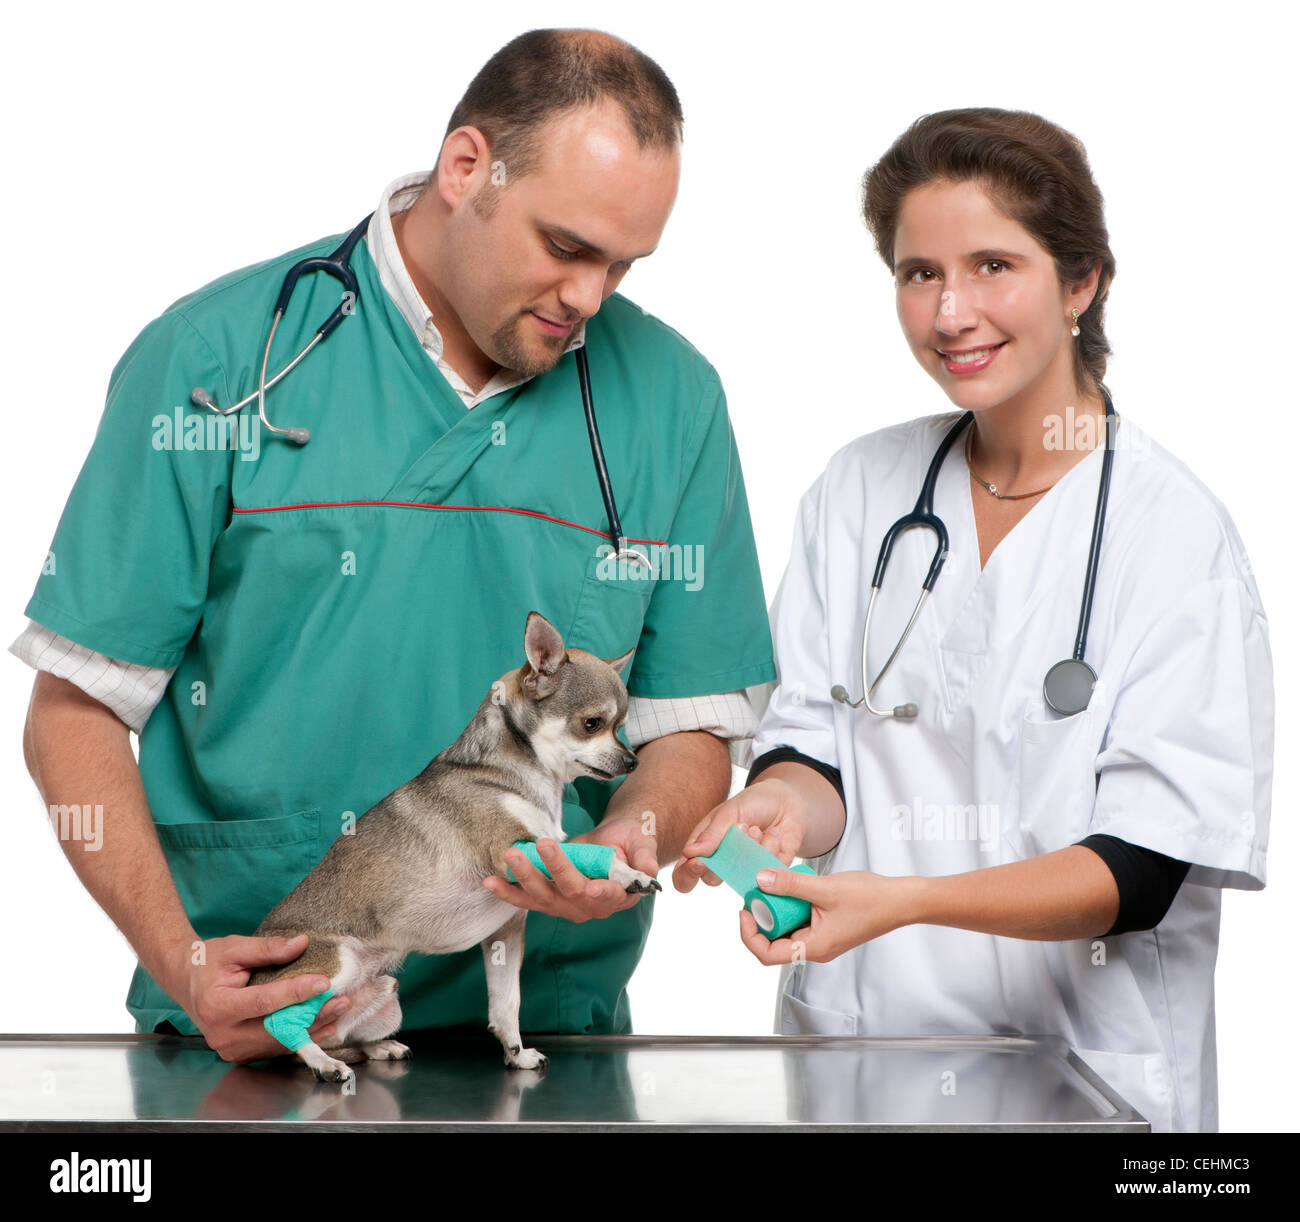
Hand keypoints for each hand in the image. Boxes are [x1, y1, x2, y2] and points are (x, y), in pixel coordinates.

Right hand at [175, 933, 351, 1062]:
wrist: (184, 981)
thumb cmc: (207, 962)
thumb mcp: (234, 947)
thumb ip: (268, 948)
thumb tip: (302, 944)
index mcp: (217, 1006)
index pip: (264, 1002)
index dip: (296, 993)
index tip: (323, 982)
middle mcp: (222, 1033)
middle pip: (276, 1027)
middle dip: (312, 1014)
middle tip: (341, 1000)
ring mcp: (230, 1048)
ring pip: (279, 1041)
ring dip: (312, 1027)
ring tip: (339, 1010)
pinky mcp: (240, 1053)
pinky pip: (274, 1047)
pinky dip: (300, 1036)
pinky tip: (323, 1026)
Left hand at [481, 817, 659, 922]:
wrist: (611, 843)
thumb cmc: (627, 842)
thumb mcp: (641, 842)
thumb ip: (645, 855)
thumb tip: (649, 870)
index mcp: (620, 896)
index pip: (609, 896)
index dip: (600, 893)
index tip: (591, 887)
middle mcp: (591, 907)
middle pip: (570, 893)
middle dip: (554, 871)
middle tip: (541, 847)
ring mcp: (567, 907)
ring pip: (544, 898)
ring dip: (524, 880)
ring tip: (510, 857)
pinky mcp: (548, 900)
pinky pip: (526, 899)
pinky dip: (508, 891)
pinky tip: (491, 881)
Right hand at [672, 778, 807, 893]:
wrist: (785, 800)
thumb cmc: (751, 803)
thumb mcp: (729, 812)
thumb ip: (711, 834)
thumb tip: (689, 854)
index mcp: (703, 849)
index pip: (684, 875)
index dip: (687, 875)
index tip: (699, 862)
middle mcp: (721, 864)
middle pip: (711, 879)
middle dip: (725, 855)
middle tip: (741, 828)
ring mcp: (744, 870)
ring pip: (740, 876)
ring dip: (750, 848)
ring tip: (757, 828)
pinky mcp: (768, 872)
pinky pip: (767, 871)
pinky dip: (771, 847)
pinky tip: (773, 833)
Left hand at [734, 868, 910, 964]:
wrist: (901, 901)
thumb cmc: (870, 899)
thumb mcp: (824, 887)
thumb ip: (790, 884)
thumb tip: (760, 880)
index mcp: (813, 947)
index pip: (768, 954)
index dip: (749, 935)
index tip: (744, 910)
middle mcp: (815, 948)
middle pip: (774, 943)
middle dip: (760, 919)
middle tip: (755, 893)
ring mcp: (822, 939)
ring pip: (787, 931)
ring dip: (776, 911)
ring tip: (771, 887)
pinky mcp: (827, 928)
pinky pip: (800, 922)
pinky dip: (791, 907)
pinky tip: (792, 888)